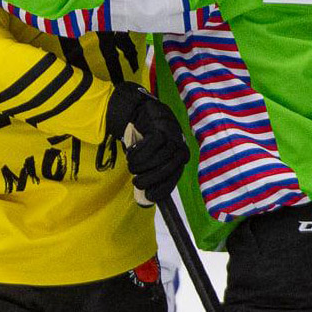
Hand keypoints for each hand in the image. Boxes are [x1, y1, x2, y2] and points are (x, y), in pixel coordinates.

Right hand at [106, 83, 189, 204]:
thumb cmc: (146, 138)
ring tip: (131, 163)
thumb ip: (151, 173)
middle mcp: (180, 150)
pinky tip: (131, 152)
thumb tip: (146, 200)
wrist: (142, 111)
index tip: (147, 196)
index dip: (160, 190)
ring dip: (140, 164)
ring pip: (156, 159)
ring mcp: (173, 138)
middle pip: (165, 171)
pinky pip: (150, 146)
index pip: (172, 180)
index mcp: (180, 160)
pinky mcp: (163, 129)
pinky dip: (138, 152)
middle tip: (135, 180)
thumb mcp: (151, 157)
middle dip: (147, 179)